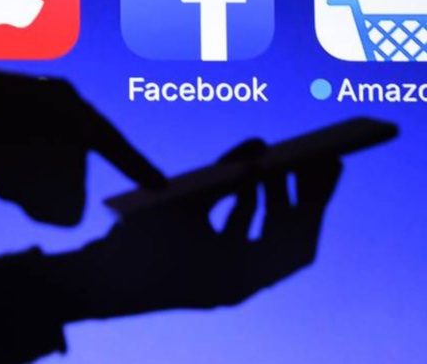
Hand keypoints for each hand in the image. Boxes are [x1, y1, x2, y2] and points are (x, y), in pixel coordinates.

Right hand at [50, 141, 342, 320]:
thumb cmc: (137, 244)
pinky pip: (243, 238)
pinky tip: (245, 181)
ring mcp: (227, 277)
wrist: (98, 279)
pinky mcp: (212, 268)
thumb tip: (261, 143)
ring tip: (279, 163)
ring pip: (266, 237)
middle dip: (301, 197)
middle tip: (316, 158)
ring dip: (273, 201)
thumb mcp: (184, 201)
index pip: (296, 240)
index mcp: (239, 277)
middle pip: (287, 239)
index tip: (327, 162)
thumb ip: (225, 172)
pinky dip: (248, 210)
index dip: (316, 199)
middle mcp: (240, 282)